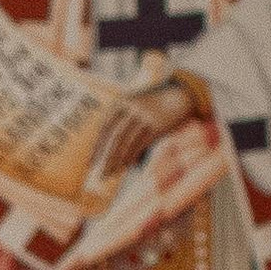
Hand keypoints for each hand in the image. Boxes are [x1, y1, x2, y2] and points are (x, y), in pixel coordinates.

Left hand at [90, 76, 204, 180]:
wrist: (179, 96)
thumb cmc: (152, 105)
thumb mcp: (133, 105)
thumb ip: (120, 121)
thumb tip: (106, 149)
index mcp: (121, 102)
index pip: (104, 128)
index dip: (97, 147)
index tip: (91, 163)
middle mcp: (132, 108)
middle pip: (114, 137)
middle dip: (106, 157)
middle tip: (100, 173)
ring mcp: (145, 116)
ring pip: (127, 142)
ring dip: (117, 160)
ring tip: (111, 173)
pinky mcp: (157, 125)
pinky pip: (141, 144)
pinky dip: (132, 156)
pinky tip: (126, 166)